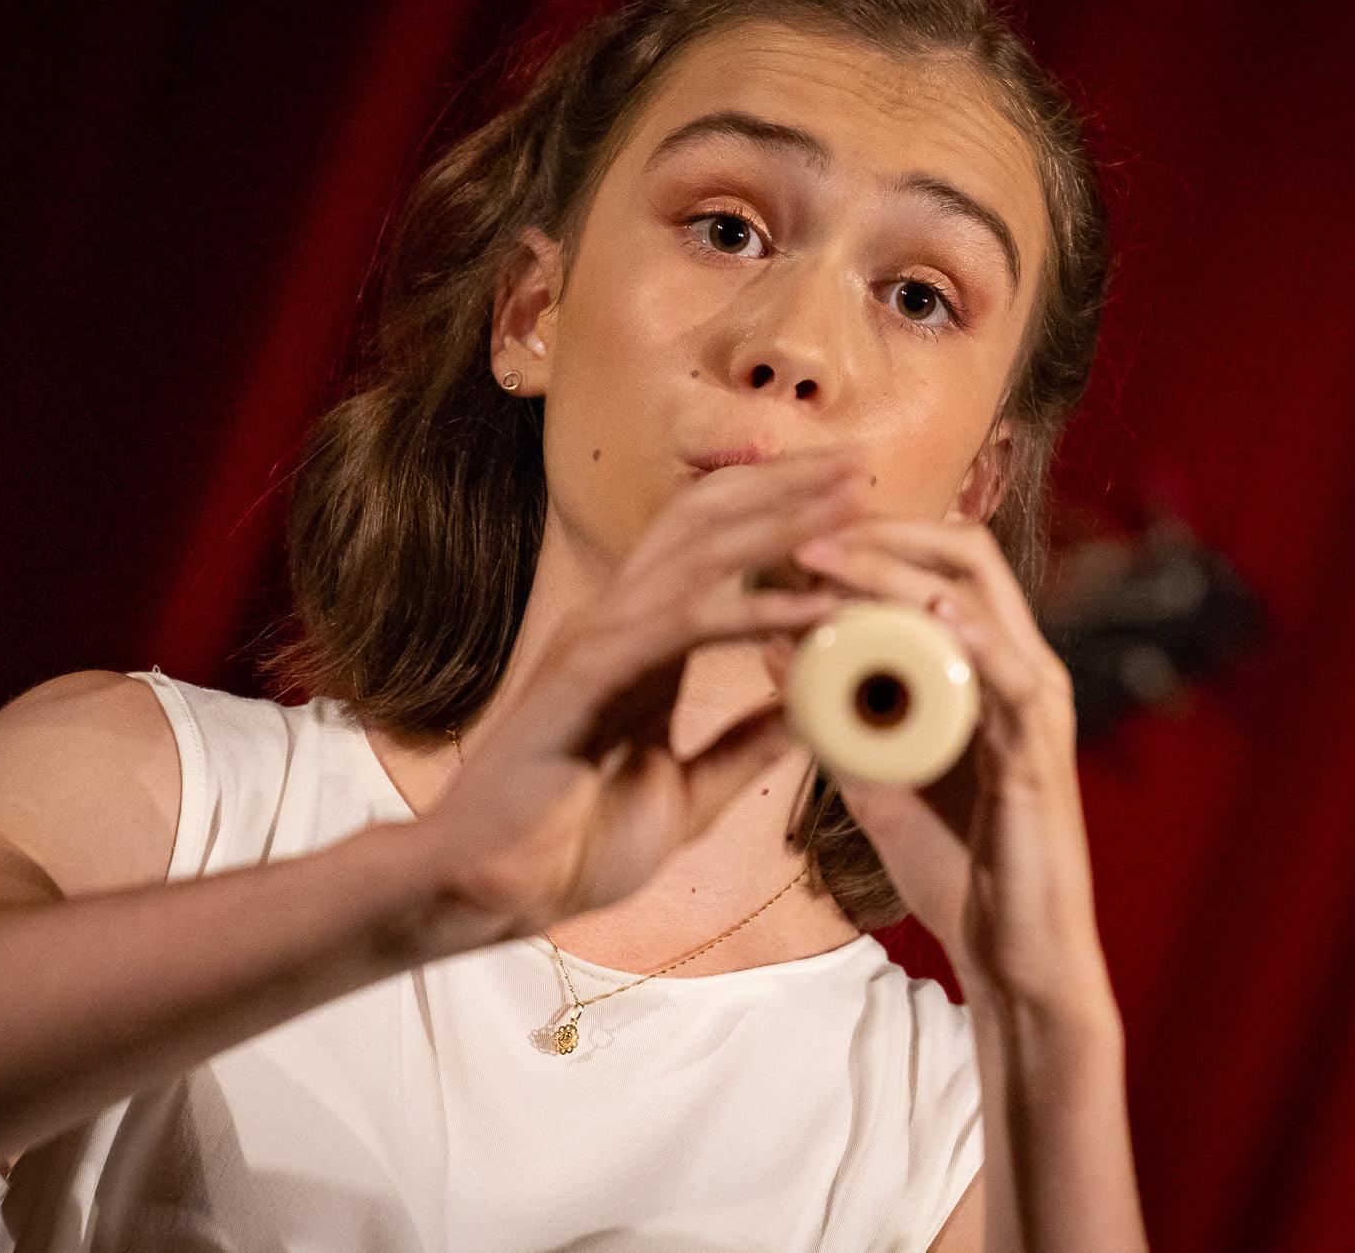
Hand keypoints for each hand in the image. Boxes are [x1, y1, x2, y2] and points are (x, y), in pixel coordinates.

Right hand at [420, 445, 869, 936]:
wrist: (493, 890)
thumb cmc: (575, 846)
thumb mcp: (688, 794)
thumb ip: (743, 748)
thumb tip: (810, 713)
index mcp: (639, 642)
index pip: (710, 543)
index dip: (779, 509)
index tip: (854, 500)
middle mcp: (617, 622)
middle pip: (706, 519)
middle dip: (787, 487)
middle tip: (862, 465)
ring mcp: (597, 639)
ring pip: (700, 553)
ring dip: (782, 523)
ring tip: (852, 506)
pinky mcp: (589, 672)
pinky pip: (685, 622)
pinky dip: (758, 610)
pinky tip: (818, 611)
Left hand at [774, 516, 1118, 1019]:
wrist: (1011, 956)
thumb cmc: (953, 869)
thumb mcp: (874, 780)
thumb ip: (832, 720)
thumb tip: (773, 650)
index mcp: (986, 667)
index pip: (940, 564)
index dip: (871, 536)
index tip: (792, 536)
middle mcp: (1021, 668)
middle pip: (964, 555)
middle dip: (881, 532)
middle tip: (802, 536)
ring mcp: (1036, 704)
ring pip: (977, 598)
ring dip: (898, 570)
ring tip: (826, 560)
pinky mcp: (1041, 749)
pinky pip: (1011, 673)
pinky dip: (967, 635)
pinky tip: (922, 613)